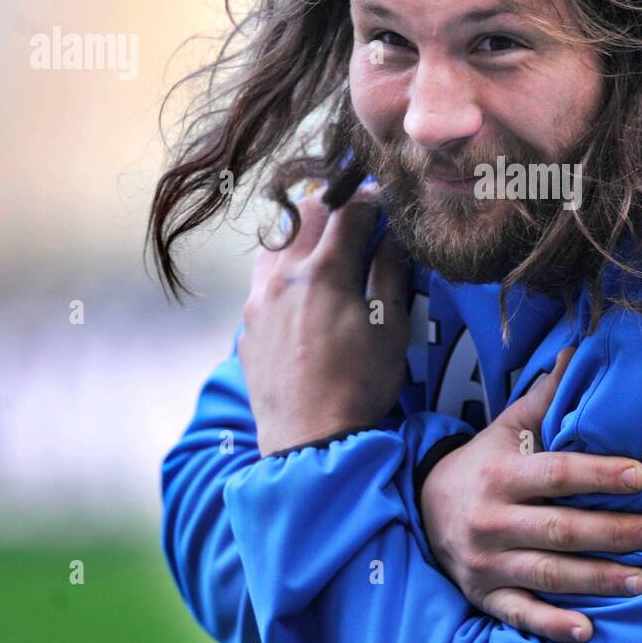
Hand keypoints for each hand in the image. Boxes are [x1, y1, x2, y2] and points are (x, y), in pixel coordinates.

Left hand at [239, 186, 410, 455]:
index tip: (385, 206)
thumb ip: (391, 274)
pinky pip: (262, 278)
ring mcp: (258, 300)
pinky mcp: (247, 324)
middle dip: (334, 207)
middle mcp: (284, 277)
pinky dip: (283, 268)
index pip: (348, 211)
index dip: (371, 201)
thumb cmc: (360, 386)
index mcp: (324, 273)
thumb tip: (394, 235)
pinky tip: (302, 289)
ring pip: (275, 241)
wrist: (310, 440)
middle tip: (357, 217)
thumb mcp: (392, 330)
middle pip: (305, 213)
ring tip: (324, 247)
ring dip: (300, 233)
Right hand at [419, 346, 641, 642]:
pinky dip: (552, 624)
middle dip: (611, 531)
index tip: (640, 475)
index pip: (556, 474)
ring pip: (548, 574)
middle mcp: (491, 521)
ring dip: (598, 579)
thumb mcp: (508, 428)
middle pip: (559, 529)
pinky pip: (521, 615)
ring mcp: (487, 563)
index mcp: (501, 477)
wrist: (424, 507)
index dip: (598, 474)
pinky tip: (588, 629)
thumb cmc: (484, 464)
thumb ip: (546, 397)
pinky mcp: (485, 596)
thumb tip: (579, 351)